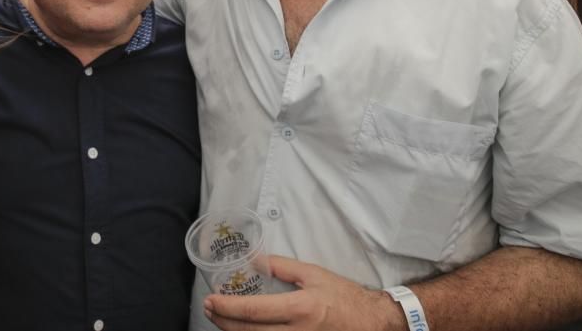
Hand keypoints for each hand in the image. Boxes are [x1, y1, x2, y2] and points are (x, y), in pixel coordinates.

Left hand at [205, 256, 403, 330]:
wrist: (372, 321)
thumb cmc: (343, 296)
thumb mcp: (313, 274)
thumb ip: (282, 266)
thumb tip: (254, 258)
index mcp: (300, 308)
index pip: (254, 310)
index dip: (228, 307)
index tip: (212, 300)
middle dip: (223, 322)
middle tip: (209, 310)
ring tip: (220, 320)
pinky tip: (243, 330)